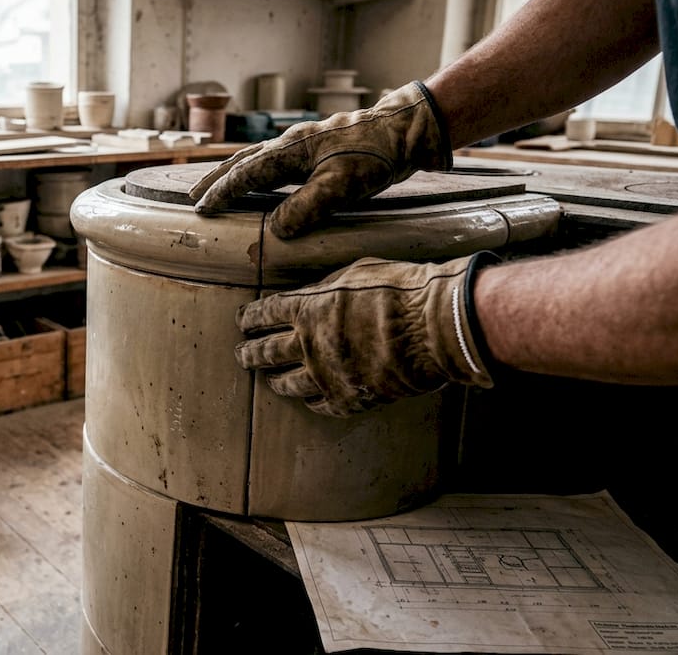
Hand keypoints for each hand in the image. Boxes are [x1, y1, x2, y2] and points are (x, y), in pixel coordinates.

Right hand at [188, 81, 451, 238]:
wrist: (406, 128)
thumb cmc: (375, 156)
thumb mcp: (342, 186)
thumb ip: (306, 207)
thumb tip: (275, 229)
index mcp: (290, 151)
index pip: (246, 173)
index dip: (223, 192)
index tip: (202, 208)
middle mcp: (290, 144)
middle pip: (243, 161)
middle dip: (217, 179)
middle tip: (193, 195)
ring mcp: (303, 143)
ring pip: (257, 157)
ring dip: (233, 172)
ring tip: (217, 186)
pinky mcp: (317, 147)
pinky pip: (274, 159)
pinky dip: (256, 169)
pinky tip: (262, 178)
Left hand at [235, 253, 497, 417]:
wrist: (434, 328)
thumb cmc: (401, 291)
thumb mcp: (356, 274)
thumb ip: (327, 288)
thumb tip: (313, 294)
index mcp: (306, 307)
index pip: (264, 314)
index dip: (250, 318)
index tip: (243, 322)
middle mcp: (308, 343)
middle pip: (265, 352)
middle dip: (250, 353)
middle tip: (242, 355)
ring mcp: (326, 374)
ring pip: (287, 382)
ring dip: (274, 380)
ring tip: (269, 380)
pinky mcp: (349, 398)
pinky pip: (320, 404)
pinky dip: (311, 401)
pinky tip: (308, 399)